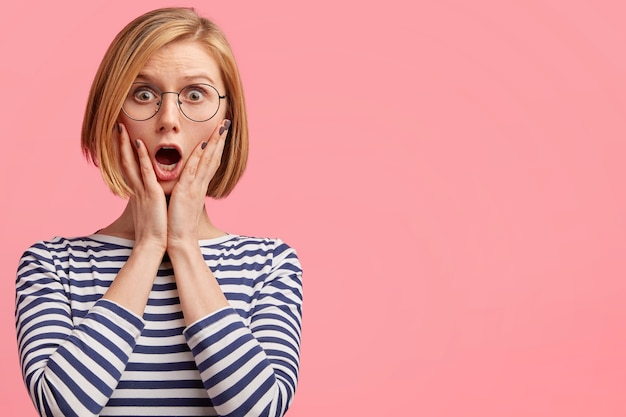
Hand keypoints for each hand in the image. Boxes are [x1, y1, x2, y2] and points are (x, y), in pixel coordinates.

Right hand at [117, 123, 167, 251]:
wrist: (153, 245)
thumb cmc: (155, 230)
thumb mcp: (151, 210)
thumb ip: (151, 199)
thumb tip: (156, 193)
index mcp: (138, 193)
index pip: (129, 169)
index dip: (125, 153)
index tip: (123, 139)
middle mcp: (136, 189)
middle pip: (125, 162)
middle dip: (120, 144)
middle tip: (117, 127)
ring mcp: (142, 190)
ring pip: (131, 163)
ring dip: (126, 145)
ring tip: (122, 128)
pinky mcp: (150, 194)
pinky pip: (144, 172)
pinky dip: (141, 157)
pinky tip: (139, 143)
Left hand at [166, 119, 229, 246]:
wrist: (180, 241)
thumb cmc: (178, 224)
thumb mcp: (183, 203)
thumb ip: (185, 190)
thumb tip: (182, 182)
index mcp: (199, 187)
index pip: (210, 162)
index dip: (216, 147)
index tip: (220, 133)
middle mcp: (200, 185)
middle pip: (213, 157)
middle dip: (220, 139)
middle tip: (226, 123)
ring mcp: (195, 188)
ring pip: (207, 160)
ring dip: (214, 142)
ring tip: (220, 127)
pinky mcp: (187, 192)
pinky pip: (193, 170)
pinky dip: (197, 156)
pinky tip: (201, 143)